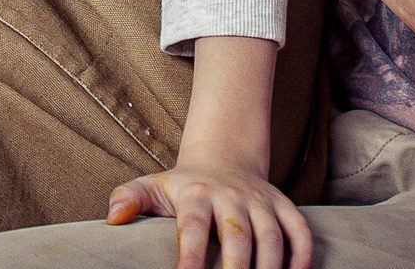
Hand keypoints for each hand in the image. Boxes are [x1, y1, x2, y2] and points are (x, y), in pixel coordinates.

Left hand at [106, 159, 310, 268]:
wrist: (223, 156)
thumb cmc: (183, 186)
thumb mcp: (153, 186)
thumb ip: (130, 198)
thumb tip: (112, 218)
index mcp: (196, 193)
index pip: (193, 226)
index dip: (191, 255)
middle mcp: (232, 196)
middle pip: (237, 234)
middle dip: (236, 268)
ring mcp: (260, 201)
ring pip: (272, 236)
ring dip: (270, 268)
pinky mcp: (283, 205)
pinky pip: (299, 231)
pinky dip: (302, 255)